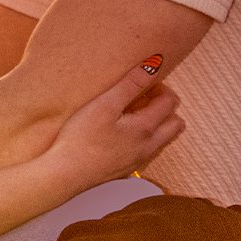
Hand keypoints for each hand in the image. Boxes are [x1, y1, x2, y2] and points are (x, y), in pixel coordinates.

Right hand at [44, 57, 184, 189]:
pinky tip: (120, 133)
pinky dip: (143, 138)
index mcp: (146, 128)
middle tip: (142, 97)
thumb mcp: (106, 104)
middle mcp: (148, 147)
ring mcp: (138, 161)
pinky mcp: (126, 170)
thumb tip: (154, 65)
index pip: (170, 102)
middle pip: (176, 123)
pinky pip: (147, 151)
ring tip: (130, 113)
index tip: (141, 82)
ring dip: (155, 123)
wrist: (64, 175)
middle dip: (165, 106)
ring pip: (163, 139)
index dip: (160, 87)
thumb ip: (132, 84)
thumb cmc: (81, 139)